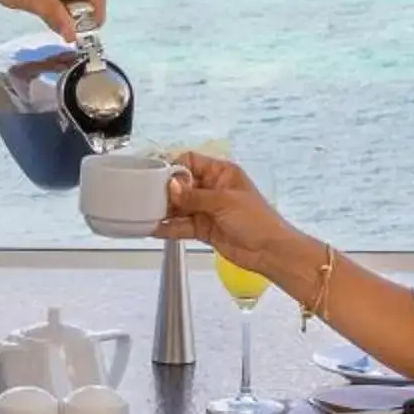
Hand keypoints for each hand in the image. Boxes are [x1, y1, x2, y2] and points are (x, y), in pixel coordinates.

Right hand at [157, 146, 303, 280]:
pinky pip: (181, 225)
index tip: (157, 176)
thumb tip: (171, 186)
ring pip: (179, 206)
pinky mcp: (202, 229)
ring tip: (144, 213)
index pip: (190, 161)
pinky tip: (153, 228)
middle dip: (165, 191)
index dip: (174, 167)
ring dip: (164, 210)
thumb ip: (195, 196)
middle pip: (181, 185)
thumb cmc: (256, 220)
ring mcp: (206, 209)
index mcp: (221, 173)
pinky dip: (168, 227)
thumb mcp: (224, 202)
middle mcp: (211, 188)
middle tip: (146, 197)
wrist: (269, 251)